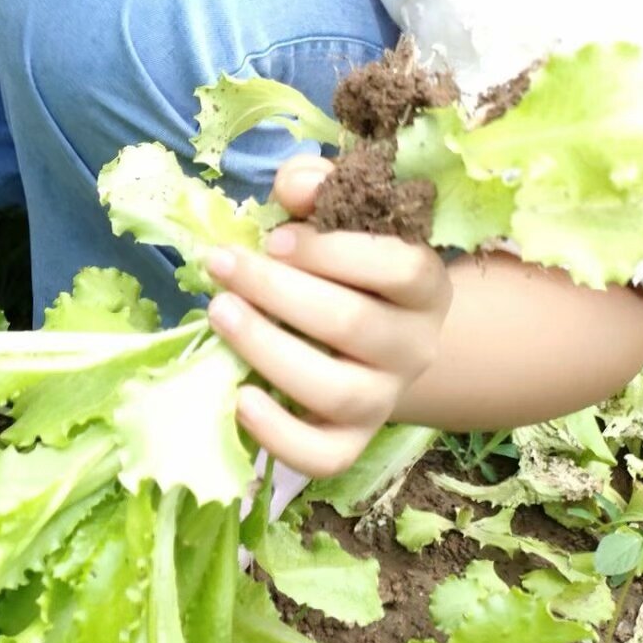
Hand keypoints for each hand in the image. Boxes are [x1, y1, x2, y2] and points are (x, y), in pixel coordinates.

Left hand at [202, 156, 451, 479]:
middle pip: (353, 325)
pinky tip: (239, 397)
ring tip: (219, 312)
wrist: (369, 342)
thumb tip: (293, 186)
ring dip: (268, 349)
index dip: (332, 252)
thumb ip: (317, 187)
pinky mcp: (351, 441)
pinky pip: (325, 456)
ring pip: (337, 391)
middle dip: (277, 291)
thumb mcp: (338, 216)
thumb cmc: (343, 266)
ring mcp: (384, 399)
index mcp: (423, 284)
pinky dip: (280, 435)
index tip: (273, 238)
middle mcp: (416, 346)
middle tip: (221, 264)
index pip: (399, 268)